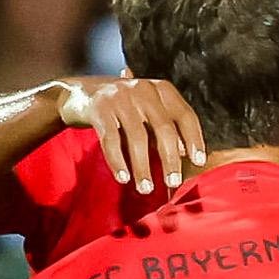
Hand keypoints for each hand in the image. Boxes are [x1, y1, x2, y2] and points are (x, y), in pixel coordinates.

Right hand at [50, 76, 206, 193]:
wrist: (79, 92)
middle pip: (163, 128)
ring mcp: (120, 97)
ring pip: (137, 138)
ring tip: (146, 189)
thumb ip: (165, 128)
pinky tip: (123, 179)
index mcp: (161, 89)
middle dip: (170, 159)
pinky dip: (118, 162)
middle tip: (173, 183)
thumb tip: (184, 153)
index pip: (185, 115)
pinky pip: (111, 140)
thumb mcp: (148, 112)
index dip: (194, 139)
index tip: (199, 162)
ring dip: (143, 167)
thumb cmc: (124, 108)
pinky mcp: (99, 108)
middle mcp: (144, 89)